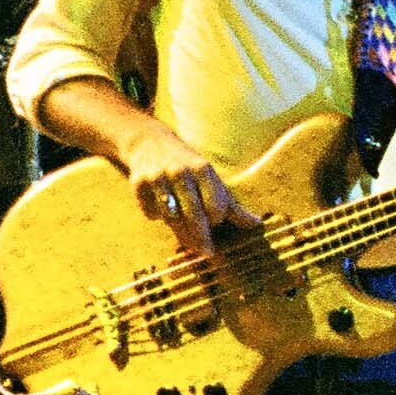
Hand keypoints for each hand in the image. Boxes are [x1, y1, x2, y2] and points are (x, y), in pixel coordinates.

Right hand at [120, 123, 257, 251]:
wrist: (150, 143)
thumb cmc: (189, 168)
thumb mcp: (212, 180)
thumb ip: (232, 205)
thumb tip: (257, 224)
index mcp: (203, 169)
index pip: (215, 206)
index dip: (217, 219)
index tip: (215, 222)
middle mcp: (180, 171)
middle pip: (194, 215)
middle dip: (201, 237)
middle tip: (206, 251)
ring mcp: (158, 177)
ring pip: (171, 217)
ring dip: (179, 230)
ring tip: (185, 233)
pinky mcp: (138, 182)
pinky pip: (150, 213)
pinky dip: (155, 217)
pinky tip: (161, 212)